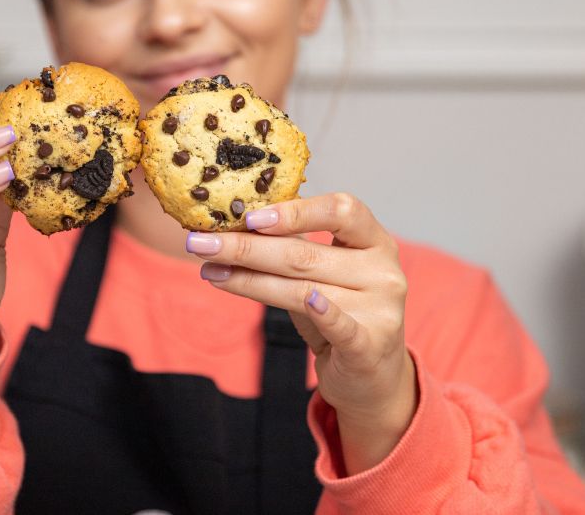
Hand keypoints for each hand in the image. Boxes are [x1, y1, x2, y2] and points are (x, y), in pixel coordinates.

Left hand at [185, 193, 417, 472]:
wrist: (372, 376)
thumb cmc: (341, 310)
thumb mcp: (323, 272)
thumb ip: (293, 246)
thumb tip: (231, 225)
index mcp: (375, 241)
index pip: (341, 210)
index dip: (295, 211)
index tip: (249, 216)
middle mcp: (383, 270)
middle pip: (306, 254)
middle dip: (246, 247)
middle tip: (201, 243)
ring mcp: (381, 308)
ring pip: (302, 289)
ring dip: (248, 280)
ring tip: (210, 272)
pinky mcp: (370, 345)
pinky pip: (337, 325)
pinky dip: (316, 312)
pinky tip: (288, 301)